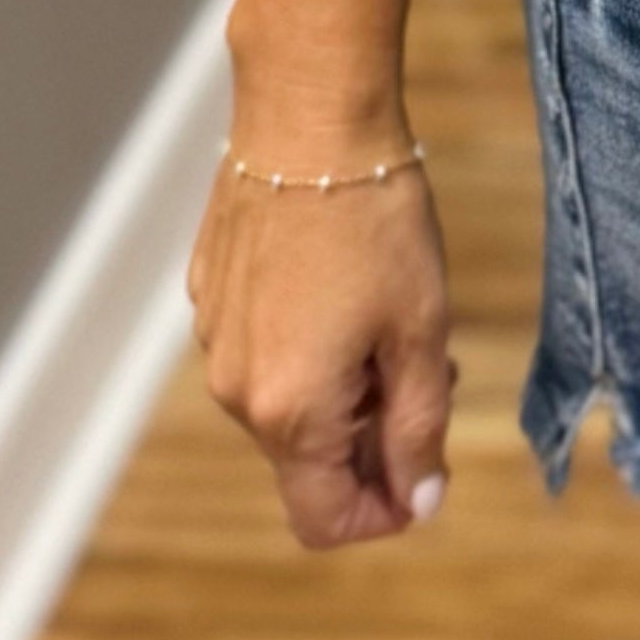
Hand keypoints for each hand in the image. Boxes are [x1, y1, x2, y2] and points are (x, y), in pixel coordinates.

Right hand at [186, 121, 455, 549]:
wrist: (308, 120)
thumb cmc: (376, 223)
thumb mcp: (420, 331)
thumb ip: (419, 429)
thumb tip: (419, 504)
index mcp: (289, 411)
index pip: (324, 519)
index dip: (384, 513)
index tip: (429, 471)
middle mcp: (235, 391)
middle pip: (308, 461)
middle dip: (373, 439)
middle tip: (430, 374)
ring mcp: (214, 341)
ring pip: (286, 406)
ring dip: (343, 391)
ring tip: (392, 322)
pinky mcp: (209, 297)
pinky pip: (263, 353)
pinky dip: (308, 348)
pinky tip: (344, 288)